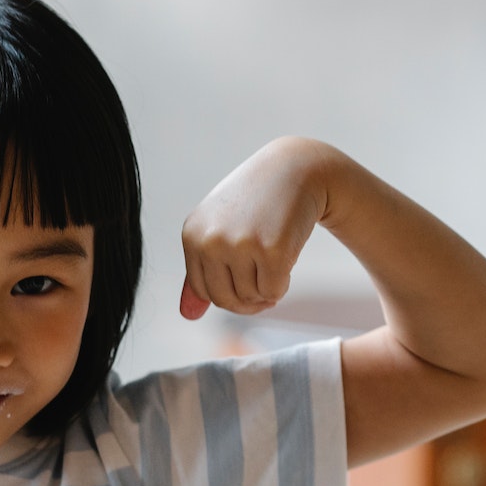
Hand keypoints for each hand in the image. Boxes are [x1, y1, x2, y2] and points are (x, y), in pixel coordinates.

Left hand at [178, 137, 328, 319]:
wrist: (296, 169)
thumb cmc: (255, 203)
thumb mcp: (219, 230)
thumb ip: (201, 272)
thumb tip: (188, 316)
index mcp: (192, 235)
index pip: (202, 290)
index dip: (228, 295)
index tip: (245, 285)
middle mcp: (211, 240)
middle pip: (224, 299)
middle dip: (246, 301)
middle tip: (264, 287)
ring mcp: (240, 244)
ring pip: (250, 297)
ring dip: (266, 290)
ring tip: (274, 263)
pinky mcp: (271, 250)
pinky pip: (273, 291)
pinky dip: (282, 285)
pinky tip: (286, 261)